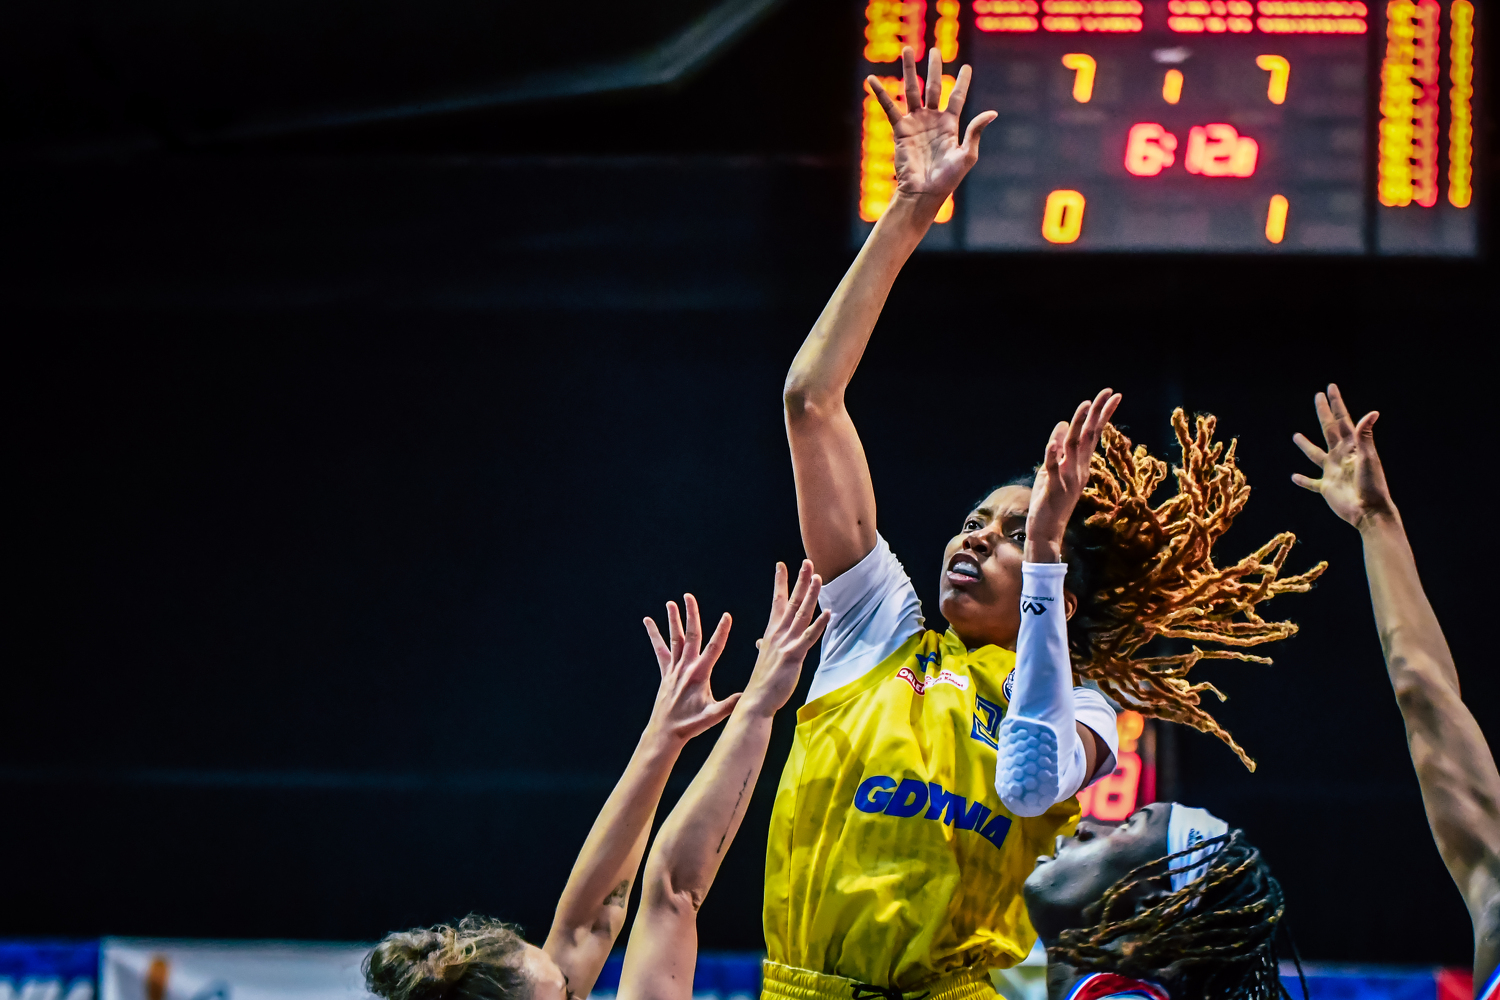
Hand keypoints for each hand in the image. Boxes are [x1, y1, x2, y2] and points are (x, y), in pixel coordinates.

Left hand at [643, 595, 740, 744]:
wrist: (665, 732)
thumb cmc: (690, 725)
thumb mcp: (712, 716)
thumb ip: (729, 705)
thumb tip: (747, 695)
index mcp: (699, 675)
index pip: (714, 648)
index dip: (721, 631)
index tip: (727, 616)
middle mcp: (685, 668)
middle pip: (690, 636)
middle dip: (691, 615)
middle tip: (689, 596)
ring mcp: (674, 669)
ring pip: (674, 639)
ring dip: (673, 620)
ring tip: (671, 603)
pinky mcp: (665, 673)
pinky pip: (660, 650)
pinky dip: (654, 635)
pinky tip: (648, 621)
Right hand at [742, 561, 830, 715]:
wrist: (756, 700)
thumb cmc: (762, 681)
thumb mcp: (764, 658)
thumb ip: (765, 646)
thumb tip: (761, 641)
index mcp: (772, 632)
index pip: (777, 601)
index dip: (780, 582)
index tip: (781, 565)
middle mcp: (778, 633)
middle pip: (792, 601)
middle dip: (800, 580)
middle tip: (807, 562)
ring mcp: (786, 643)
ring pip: (801, 613)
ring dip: (810, 595)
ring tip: (818, 578)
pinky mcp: (793, 655)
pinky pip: (809, 637)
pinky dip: (819, 624)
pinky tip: (828, 612)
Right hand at [867, 47, 997, 208]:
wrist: (923, 193)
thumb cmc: (947, 180)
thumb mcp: (967, 155)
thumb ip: (975, 131)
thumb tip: (992, 112)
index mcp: (950, 125)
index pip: (957, 97)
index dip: (962, 82)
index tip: (966, 67)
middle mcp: (932, 120)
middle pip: (933, 87)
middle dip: (934, 68)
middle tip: (934, 50)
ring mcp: (915, 123)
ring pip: (911, 90)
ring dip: (909, 70)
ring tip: (906, 50)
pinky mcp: (900, 130)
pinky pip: (889, 107)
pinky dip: (880, 92)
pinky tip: (871, 79)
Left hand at [1025, 389, 1121, 561]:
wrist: (1047, 530)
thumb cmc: (1049, 500)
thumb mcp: (1052, 470)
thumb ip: (1057, 449)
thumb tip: (1063, 424)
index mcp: (1080, 464)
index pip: (1094, 434)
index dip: (1102, 414)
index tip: (1113, 396)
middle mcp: (1078, 468)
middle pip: (1089, 436)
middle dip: (1098, 413)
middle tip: (1108, 393)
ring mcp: (1067, 478)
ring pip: (1074, 447)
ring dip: (1078, 426)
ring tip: (1084, 406)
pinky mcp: (1053, 487)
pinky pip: (1053, 468)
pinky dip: (1053, 456)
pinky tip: (1053, 443)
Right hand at [1292, 383, 1393, 529]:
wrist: (1368, 512)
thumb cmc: (1372, 486)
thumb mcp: (1368, 459)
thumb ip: (1365, 436)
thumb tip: (1372, 412)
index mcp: (1352, 447)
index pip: (1342, 421)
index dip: (1336, 404)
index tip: (1330, 388)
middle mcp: (1341, 456)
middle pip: (1329, 430)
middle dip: (1323, 413)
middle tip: (1317, 397)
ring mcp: (1333, 472)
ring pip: (1316, 454)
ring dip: (1306, 445)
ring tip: (1296, 436)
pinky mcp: (1326, 488)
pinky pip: (1311, 482)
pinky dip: (1303, 480)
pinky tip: (1295, 477)